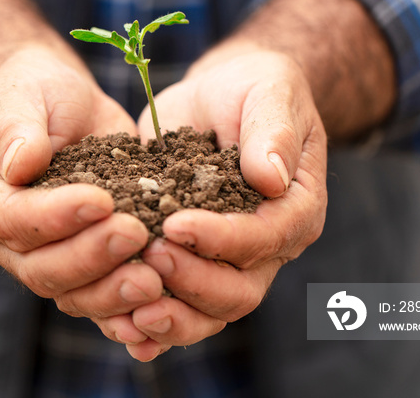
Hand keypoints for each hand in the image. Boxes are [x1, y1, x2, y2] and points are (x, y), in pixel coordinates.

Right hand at [0, 46, 163, 327]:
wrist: (60, 104)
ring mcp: (41, 256)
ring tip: (153, 281)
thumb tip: (21, 165)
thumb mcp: (20, 92)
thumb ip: (14, 126)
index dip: (54, 217)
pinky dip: (124, 308)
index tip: (101, 200)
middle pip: (39, 267)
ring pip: (69, 293)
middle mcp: (3, 236)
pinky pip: (96, 298)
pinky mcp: (79, 263)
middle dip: (89, 256)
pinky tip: (156, 304)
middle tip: (135, 235)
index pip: (9, 219)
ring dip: (110, 292)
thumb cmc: (35, 91)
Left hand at [112, 43, 327, 359]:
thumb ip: (273, 131)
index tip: (176, 223)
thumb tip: (271, 177)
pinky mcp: (192, 259)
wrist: (222, 97)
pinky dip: (153, 325)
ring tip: (132, 310)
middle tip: (150, 255)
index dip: (223, 238)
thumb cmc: (253, 89)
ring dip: (172, 316)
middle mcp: (266, 246)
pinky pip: (179, 306)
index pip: (266, 239)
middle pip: (239, 291)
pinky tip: (124, 330)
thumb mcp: (269, 92)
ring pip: (209, 312)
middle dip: (194, 281)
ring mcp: (228, 260)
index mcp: (295, 208)